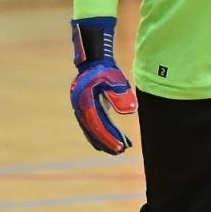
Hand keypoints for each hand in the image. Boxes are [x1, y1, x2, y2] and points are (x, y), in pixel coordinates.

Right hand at [69, 17, 136, 152]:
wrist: (94, 60)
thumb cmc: (106, 69)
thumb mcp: (116, 79)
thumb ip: (122, 94)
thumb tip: (130, 111)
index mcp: (85, 101)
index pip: (97, 125)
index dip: (108, 137)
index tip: (120, 147)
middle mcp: (80, 107)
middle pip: (92, 130)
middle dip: (107, 142)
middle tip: (121, 152)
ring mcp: (81, 108)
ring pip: (92, 130)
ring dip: (104, 140)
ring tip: (120, 149)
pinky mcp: (86, 108)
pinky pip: (93, 125)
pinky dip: (102, 134)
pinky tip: (114, 140)